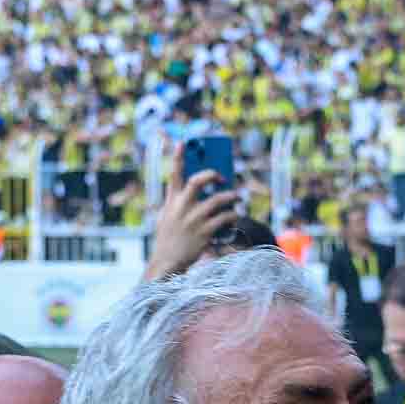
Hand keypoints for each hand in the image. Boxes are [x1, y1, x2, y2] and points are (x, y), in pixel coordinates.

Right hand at [142, 146, 239, 280]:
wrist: (167, 261)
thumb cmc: (170, 236)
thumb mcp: (168, 215)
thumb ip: (180, 200)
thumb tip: (202, 187)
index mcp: (171, 201)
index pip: (174, 174)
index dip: (178, 157)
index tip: (183, 142)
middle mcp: (182, 208)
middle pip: (198, 181)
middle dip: (213, 174)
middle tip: (223, 177)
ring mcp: (193, 220)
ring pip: (218, 200)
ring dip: (231, 196)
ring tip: (237, 197)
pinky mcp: (205, 233)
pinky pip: (225, 218)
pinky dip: (233, 214)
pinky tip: (235, 215)